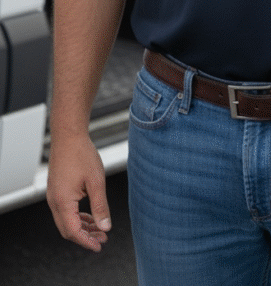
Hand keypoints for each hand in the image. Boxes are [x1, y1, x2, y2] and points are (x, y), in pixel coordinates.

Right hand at [47, 134, 110, 251]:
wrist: (68, 136)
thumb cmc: (81, 154)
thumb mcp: (96, 182)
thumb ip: (100, 206)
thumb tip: (105, 226)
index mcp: (62, 202)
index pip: (73, 231)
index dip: (86, 241)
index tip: (99, 246)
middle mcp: (54, 202)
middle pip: (68, 229)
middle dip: (85, 236)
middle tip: (103, 238)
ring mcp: (54, 196)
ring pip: (66, 221)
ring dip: (82, 227)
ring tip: (100, 228)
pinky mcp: (56, 190)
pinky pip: (65, 211)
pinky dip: (77, 217)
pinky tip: (90, 216)